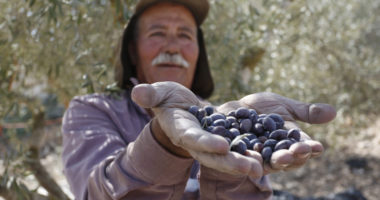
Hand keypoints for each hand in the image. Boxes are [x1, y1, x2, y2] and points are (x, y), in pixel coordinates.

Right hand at [131, 81, 262, 177]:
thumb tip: (137, 92)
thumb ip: (150, 94)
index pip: (193, 138)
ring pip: (229, 157)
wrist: (182, 109)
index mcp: (182, 131)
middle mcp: (198, 142)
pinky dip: (252, 153)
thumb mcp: (160, 93)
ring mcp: (213, 143)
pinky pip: (239, 148)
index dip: (205, 142)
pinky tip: (267, 157)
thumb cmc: (169, 99)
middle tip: (250, 168)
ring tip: (261, 168)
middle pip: (213, 156)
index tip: (222, 145)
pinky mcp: (226, 139)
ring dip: (245, 163)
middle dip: (230, 162)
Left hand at [217, 92, 335, 173]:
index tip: (318, 147)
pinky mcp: (238, 155)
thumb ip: (305, 112)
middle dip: (294, 156)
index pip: (302, 149)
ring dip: (277, 161)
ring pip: (268, 163)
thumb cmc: (261, 107)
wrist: (234, 108)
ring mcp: (257, 156)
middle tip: (298, 151)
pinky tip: (253, 156)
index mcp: (288, 143)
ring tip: (283, 158)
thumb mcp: (284, 106)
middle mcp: (274, 153)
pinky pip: (244, 158)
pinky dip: (250, 158)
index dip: (309, 149)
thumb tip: (334, 112)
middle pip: (287, 159)